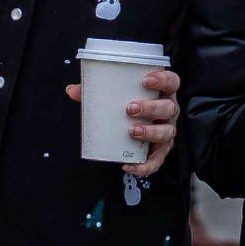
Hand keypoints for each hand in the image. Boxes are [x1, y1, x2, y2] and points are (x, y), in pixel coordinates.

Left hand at [65, 68, 180, 175]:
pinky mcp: (161, 150)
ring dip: (150, 132)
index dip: (163, 79)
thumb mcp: (117, 96)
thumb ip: (96, 91)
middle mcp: (168, 111)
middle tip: (130, 108)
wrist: (138, 127)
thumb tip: (72, 90)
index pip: (172, 82)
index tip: (146, 80)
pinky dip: (146, 165)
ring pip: (166, 132)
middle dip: (151, 108)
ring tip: (131, 131)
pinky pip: (157, 160)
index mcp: (161, 93)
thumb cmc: (131, 105)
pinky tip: (130, 165)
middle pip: (169, 108)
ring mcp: (166, 130)